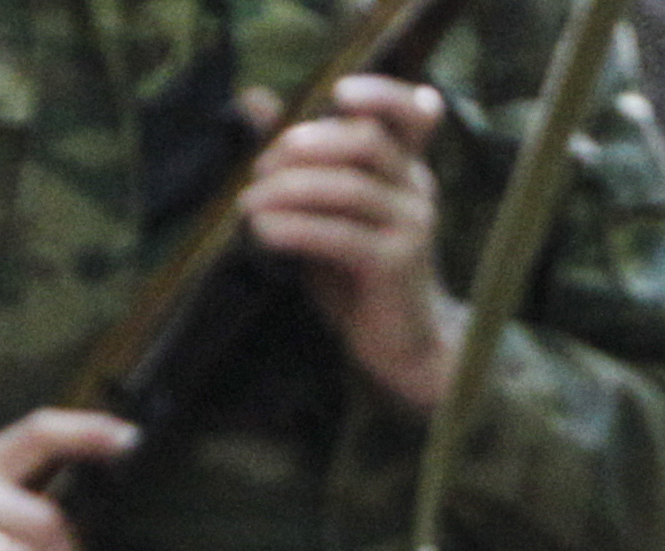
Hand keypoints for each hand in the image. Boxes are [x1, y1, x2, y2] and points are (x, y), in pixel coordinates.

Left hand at [238, 76, 461, 410]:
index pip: (410, 115)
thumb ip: (296, 155)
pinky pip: (340, 235)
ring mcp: (412, 228)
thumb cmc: (358, 275)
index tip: (340, 92)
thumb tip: (253, 97)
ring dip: (289, 189)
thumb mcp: (326, 209)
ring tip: (247, 204)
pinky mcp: (395, 266)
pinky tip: (263, 231)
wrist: (401, 345)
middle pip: (367, 141)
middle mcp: (417, 190)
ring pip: (349, 187)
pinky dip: (296, 228)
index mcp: (406, 170)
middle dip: (305, 145)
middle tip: (258, 168)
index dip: (382, 94)